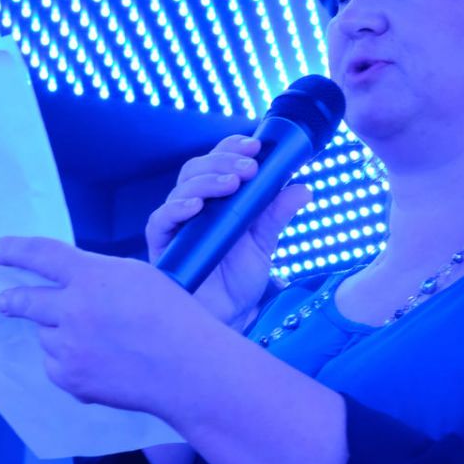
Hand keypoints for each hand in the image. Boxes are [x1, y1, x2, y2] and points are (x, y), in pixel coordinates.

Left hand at [0, 237, 229, 414]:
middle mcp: (73, 309)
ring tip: (101, 341)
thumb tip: (65, 280)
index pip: (40, 254)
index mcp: (91, 276)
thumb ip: (95, 274)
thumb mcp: (135, 277)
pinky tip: (101, 363)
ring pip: (45, 334)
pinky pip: (54, 364)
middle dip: (11, 300)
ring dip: (59, 334)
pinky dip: (69, 362)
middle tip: (5, 301)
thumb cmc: (172, 317)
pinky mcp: (70, 378)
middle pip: (25, 300)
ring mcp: (69, 346)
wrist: (187, 370)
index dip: (14, 251)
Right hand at [145, 134, 311, 327]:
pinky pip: (160, 220)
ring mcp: (176, 224)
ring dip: (207, 180)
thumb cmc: (238, 282)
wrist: (226, 319)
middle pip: (197, 168)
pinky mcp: (161, 245)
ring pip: (181, 188)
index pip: (218, 161)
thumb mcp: (264, 244)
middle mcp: (193, 206)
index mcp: (217, 200)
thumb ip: (276, 215)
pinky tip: (195, 206)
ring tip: (232, 184)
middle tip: (249, 167)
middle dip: (223, 160)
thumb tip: (302, 187)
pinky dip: (176, 208)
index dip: (232, 147)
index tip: (256, 145)